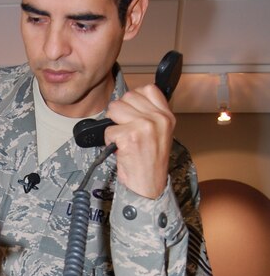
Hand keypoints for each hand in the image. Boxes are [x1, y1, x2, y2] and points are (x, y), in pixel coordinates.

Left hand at [104, 84, 174, 198]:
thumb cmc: (150, 162)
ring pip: (115, 110)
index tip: (132, 113)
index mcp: (167, 116)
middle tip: (126, 130)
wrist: (149, 187)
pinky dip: (108, 141)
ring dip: (113, 125)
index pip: (147, 89)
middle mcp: (158, 119)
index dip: (134, 99)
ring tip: (123, 139)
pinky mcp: (129, 137)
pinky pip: (108, 130)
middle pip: (127, 98)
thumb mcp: (159, 133)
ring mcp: (144, 126)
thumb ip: (150, 114)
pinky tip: (120, 149)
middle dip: (120, 113)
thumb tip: (128, 101)